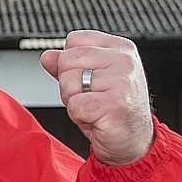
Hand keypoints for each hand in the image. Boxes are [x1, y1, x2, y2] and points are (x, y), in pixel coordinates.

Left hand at [40, 30, 153, 165]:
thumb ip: (67, 65)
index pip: (74, 39)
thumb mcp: (89, 81)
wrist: (134, 141)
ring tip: (93, 107)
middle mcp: (124, 60)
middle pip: (67, 60)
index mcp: (120, 48)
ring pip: (68, 82)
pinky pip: (75, 105)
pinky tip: (96, 118)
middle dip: (68, 84)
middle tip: (89, 97)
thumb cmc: (113, 109)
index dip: (70, 63)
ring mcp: (122, 81)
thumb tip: (47, 56)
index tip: (87, 79)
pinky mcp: (115, 104)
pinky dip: (78, 116)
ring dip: (73, 101)